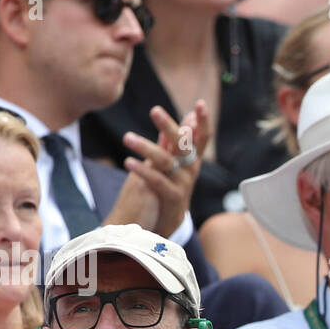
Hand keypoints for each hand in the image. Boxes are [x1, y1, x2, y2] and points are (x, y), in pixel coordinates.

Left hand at [108, 101, 209, 236]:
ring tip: (127, 137)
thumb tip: (187, 117)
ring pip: (166, 161)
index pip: (201, 138)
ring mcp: (183, 185)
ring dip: (146, 147)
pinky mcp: (173, 199)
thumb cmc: (168, 189)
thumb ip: (176, 141)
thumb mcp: (174, 162)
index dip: (203, 122)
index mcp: (191, 160)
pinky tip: (128, 162)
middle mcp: (190, 171)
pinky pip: (158, 181)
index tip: (200, 104)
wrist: (165, 224)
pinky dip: (143, 171)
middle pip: (184, 145)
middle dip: (170, 127)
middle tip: (154, 111)